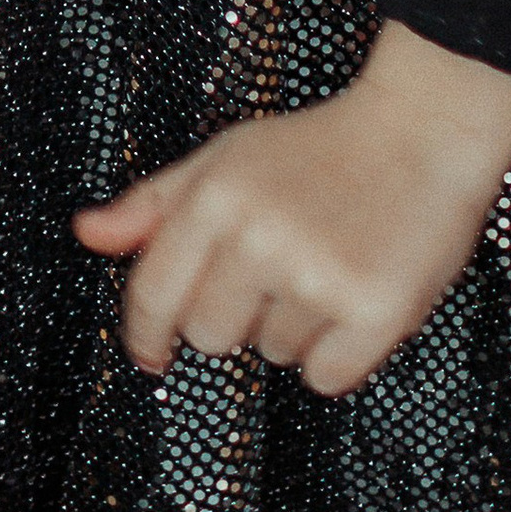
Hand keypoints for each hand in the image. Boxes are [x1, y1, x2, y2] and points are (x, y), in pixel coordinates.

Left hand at [73, 23, 510, 396]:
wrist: (423, 133)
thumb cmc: (318, 149)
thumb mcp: (224, 159)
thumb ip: (153, 204)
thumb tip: (87, 234)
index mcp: (216, 196)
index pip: (153, 291)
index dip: (144, 332)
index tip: (149, 354)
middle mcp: (261, 238)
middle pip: (210, 334)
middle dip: (233, 316)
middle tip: (273, 273)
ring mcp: (319, 278)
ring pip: (273, 353)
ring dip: (292, 326)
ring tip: (325, 267)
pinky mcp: (375, 313)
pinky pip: (326, 378)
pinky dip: (336, 355)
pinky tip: (352, 300)